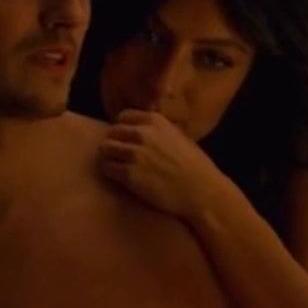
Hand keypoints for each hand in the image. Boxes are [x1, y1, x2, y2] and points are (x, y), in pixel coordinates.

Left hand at [99, 110, 232, 219]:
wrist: (202, 191)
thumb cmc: (195, 166)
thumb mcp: (179, 137)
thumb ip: (158, 131)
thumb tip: (138, 132)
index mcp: (155, 121)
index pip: (123, 117)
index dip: (123, 130)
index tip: (127, 141)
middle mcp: (142, 134)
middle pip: (111, 133)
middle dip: (114, 144)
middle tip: (122, 157)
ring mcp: (135, 154)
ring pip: (104, 149)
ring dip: (109, 158)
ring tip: (119, 167)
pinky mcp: (129, 175)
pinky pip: (107, 168)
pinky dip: (111, 173)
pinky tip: (122, 178)